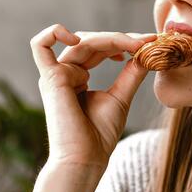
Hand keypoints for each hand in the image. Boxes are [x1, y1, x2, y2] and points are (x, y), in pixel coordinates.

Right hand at [30, 24, 156, 169]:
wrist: (86, 159)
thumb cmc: (99, 136)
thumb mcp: (121, 97)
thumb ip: (131, 74)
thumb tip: (145, 53)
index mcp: (78, 77)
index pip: (100, 48)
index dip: (124, 42)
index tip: (150, 43)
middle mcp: (65, 73)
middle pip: (92, 41)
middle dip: (122, 38)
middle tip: (148, 42)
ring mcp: (56, 74)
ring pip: (82, 40)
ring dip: (112, 39)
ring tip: (135, 45)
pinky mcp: (51, 78)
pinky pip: (41, 44)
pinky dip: (55, 32)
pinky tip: (80, 38)